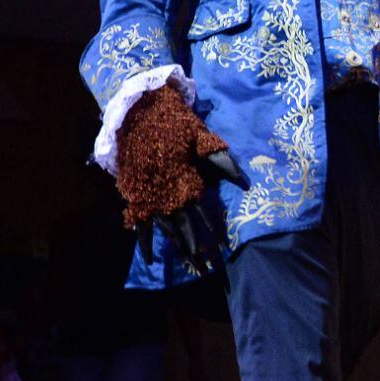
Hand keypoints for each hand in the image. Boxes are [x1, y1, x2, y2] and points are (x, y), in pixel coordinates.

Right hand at [115, 81, 249, 276]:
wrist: (138, 114)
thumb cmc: (175, 125)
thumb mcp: (202, 138)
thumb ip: (221, 160)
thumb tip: (244, 181)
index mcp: (185, 181)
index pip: (203, 212)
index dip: (213, 229)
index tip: (223, 246)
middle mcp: (167, 193)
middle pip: (183, 227)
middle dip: (195, 247)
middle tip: (206, 267)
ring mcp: (149, 196)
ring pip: (165, 229)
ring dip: (176, 247)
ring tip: (188, 264)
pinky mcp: (135, 196)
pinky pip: (140, 224)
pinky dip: (145, 242)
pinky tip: (150, 258)